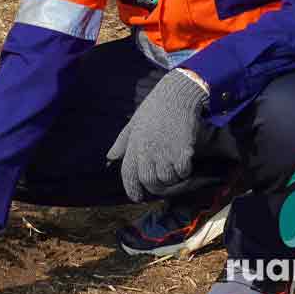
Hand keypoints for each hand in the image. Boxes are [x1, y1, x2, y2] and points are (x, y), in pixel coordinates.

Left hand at [106, 69, 209, 201]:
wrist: (176, 96)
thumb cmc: (154, 109)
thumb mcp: (133, 124)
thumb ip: (121, 143)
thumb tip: (109, 157)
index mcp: (133, 146)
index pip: (128, 175)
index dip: (132, 189)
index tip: (137, 197)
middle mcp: (147, 152)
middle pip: (150, 182)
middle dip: (156, 187)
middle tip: (162, 183)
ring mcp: (165, 152)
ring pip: (168, 179)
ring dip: (172, 178)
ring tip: (174, 168)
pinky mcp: (182, 151)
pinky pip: (183, 172)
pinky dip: (185, 171)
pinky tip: (184, 161)